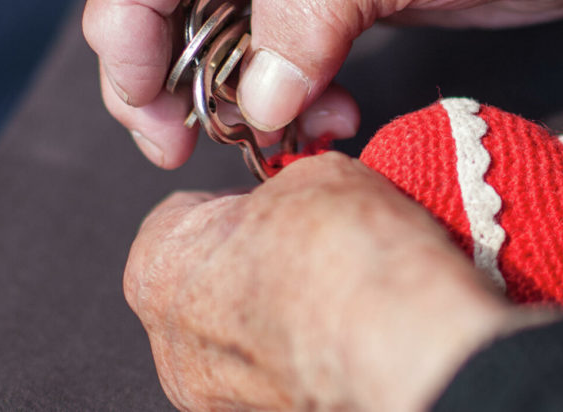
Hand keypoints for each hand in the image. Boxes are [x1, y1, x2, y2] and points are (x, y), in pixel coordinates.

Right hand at [84, 0, 562, 167]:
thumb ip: (310, 14)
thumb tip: (247, 99)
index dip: (131, 19)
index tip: (147, 104)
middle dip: (165, 62)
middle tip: (183, 141)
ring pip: (214, 12)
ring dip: (230, 85)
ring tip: (272, 134)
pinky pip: (271, 36)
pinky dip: (279, 85)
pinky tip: (315, 115)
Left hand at [124, 152, 551, 409]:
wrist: (404, 337)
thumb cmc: (351, 261)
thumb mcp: (317, 173)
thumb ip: (286, 185)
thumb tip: (299, 190)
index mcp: (157, 265)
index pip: (185, 214)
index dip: (242, 202)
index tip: (280, 201)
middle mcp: (171, 340)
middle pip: (208, 280)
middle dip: (258, 260)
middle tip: (310, 242)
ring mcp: (213, 394)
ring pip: (241, 334)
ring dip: (280, 310)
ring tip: (336, 288)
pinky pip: (276, 371)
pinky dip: (303, 352)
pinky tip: (344, 329)